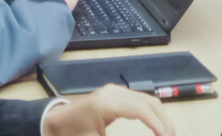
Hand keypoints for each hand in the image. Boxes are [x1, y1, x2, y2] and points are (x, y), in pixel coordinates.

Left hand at [42, 85, 174, 135]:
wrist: (55, 122)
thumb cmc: (72, 134)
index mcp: (106, 103)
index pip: (141, 110)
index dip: (158, 125)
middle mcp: (113, 92)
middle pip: (149, 102)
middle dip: (164, 121)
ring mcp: (115, 90)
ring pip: (148, 100)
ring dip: (160, 117)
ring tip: (166, 134)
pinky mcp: (115, 94)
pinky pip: (140, 100)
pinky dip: (152, 113)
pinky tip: (156, 127)